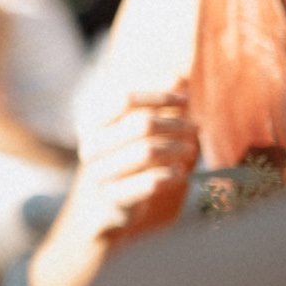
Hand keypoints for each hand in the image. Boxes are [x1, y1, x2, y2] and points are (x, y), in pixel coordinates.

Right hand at [68, 87, 198, 241]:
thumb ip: (156, 103)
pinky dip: (171, 176)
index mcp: (91, 123)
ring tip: (191, 150)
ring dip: (178, 148)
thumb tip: (177, 76)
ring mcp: (98, 173)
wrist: (103, 210)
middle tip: (196, 128)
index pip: (124, 98)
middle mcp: (89, 146)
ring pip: (148, 152)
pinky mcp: (113, 199)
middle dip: (176, 124)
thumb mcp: (137, 130)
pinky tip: (180, 174)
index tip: (186, 99)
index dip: (159, 95)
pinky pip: (150, 183)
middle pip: (141, 124)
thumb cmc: (125, 162)